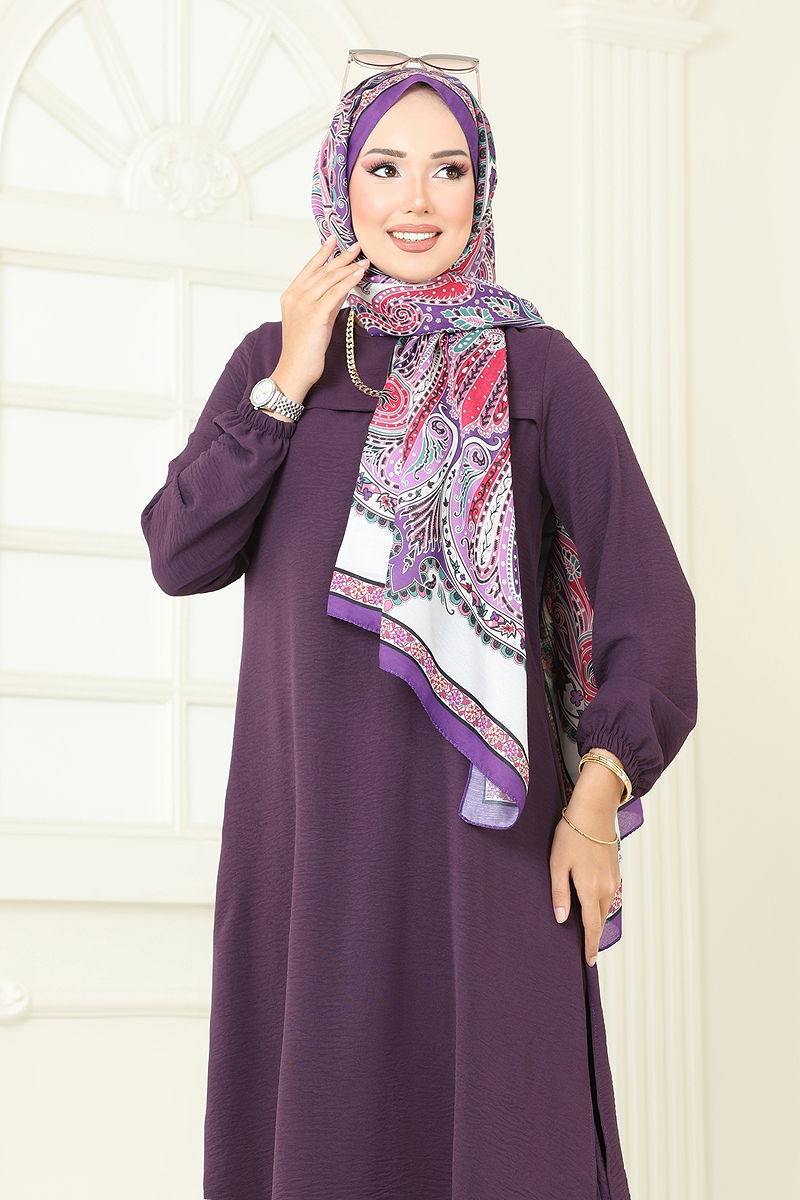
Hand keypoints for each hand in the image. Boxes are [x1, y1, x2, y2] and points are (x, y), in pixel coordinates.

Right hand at [272, 234, 368, 404]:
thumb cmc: (305, 349)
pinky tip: (358, 274)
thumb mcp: (315, 319)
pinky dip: (348, 281)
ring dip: (348, 267)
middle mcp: (295, 296)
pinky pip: (335, 293)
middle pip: (322, 271)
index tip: (334, 239)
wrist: (295, 369)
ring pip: (329, 279)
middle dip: (341, 257)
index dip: (322, 252)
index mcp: (290, 295)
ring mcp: (303, 304)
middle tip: (356, 245)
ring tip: (363, 260)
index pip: (309, 268)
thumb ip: (325, 301)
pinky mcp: (314, 315)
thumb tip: (342, 286)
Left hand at [549, 763, 621, 967]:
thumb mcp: (558, 864)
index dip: (590, 945)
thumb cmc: (571, 836)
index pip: (592, 926)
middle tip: (585, 950)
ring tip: (588, 931)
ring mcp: (613, 879)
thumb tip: (562, 919)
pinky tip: (593, 905)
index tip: (588, 961)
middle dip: (594, 935)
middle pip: (600, 919)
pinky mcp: (615, 870)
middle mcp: (606, 888)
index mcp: (590, 889)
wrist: (594, 811)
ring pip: (606, 907)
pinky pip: (609, 895)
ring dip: (598, 920)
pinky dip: (602, 905)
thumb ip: (560, 893)